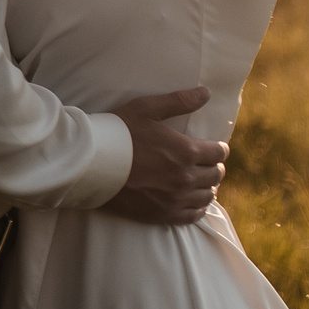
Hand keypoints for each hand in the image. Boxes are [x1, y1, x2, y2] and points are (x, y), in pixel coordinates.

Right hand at [101, 86, 227, 225]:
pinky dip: (198, 208)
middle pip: (216, 175)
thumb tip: (206, 93)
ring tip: (200, 181)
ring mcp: (175, 198)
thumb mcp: (146, 109)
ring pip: (208, 195)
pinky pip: (193, 215)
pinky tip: (193, 201)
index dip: (218, 148)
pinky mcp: (162, 214)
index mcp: (185, 151)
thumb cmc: (117, 133)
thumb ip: (179, 101)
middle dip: (214, 166)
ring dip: (207, 187)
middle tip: (206, 163)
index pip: (219, 152)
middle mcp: (185, 177)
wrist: (90, 165)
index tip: (213, 147)